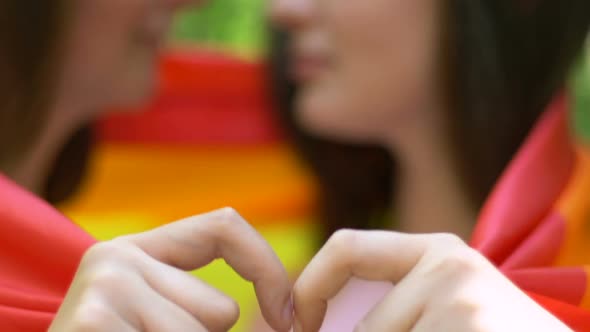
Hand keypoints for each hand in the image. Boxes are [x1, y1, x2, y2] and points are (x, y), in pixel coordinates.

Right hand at [49, 208, 292, 331]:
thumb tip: (288, 317)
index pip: (224, 226)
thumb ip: (202, 307)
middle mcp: (116, 254)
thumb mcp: (160, 319)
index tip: (290, 317)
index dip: (268, 269)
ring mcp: (104, 284)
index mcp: (137, 251)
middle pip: (222, 309)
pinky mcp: (96, 318)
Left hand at [292, 230, 570, 331]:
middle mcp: (448, 264)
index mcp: (438, 251)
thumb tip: (301, 323)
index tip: (298, 325)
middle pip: (362, 329)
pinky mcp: (466, 326)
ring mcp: (461, 299)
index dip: (309, 286)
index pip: (346, 247)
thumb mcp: (450, 305)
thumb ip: (396, 305)